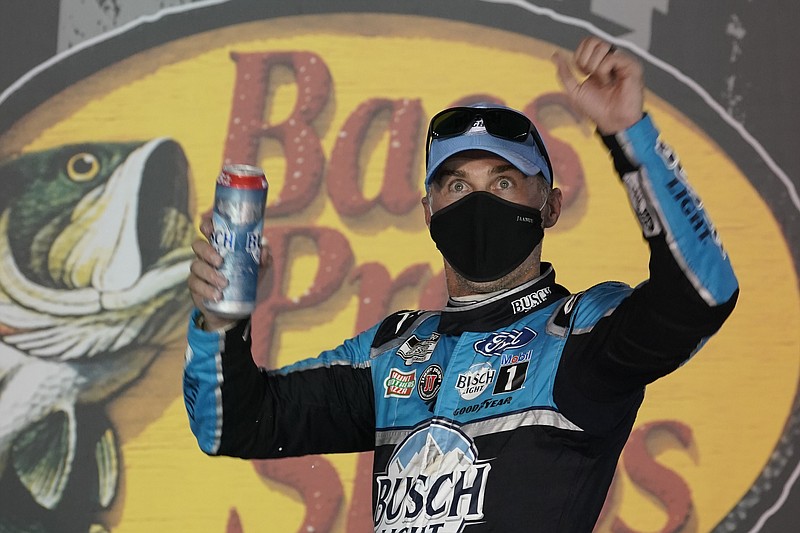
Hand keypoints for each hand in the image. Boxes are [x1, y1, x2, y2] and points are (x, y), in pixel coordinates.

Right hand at [187, 211, 272, 329]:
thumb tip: (263, 250)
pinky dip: (206, 289)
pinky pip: (195, 284)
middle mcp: (206, 255)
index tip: (210, 229)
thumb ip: (264, 258)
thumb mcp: (258, 270)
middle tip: (220, 262)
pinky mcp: (195, 286)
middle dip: (207, 252)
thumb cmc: (245, 281)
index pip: (208, 230)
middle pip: (198, 245)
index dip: (206, 226)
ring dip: (210, 274)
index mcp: (220, 246)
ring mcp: (199, 270)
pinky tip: (217, 295)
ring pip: (196, 265)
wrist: (235, 308)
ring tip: (224, 284)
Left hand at [552, 36, 643, 134]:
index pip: (586, 43)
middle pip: (592, 41)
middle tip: (592, 77)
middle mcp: (610, 58)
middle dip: (585, 62)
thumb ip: (565, 73)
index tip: (583, 74)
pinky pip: (611, 57)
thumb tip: (555, 56)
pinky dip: (605, 72)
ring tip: (604, 82)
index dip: (579, 57)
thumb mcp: (574, 90)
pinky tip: (611, 82)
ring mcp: (621, 60)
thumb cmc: (598, 109)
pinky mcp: (631, 65)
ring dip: (596, 69)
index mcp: (598, 62)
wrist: (612, 122)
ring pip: (601, 47)